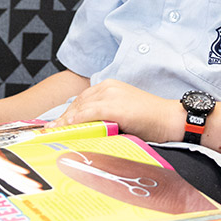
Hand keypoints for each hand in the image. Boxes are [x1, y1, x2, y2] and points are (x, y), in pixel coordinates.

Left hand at [49, 79, 183, 143]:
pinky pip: (89, 113)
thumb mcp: (125, 112)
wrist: (171, 119)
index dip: (67, 113)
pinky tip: (68, 128)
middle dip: (62, 118)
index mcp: (110, 86)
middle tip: (50, 132)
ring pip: (80, 108)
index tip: (57, 125)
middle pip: (77, 103)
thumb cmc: (152, 119)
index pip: (82, 100)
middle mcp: (108, 87)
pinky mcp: (115, 107)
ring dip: (65, 121)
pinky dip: (77, 121)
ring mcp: (111, 95)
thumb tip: (89, 129)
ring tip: (53, 133)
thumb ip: (107, 115)